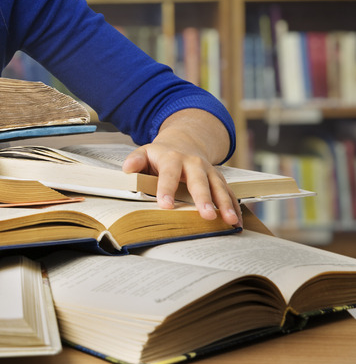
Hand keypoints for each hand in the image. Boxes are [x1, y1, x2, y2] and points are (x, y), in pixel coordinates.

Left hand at [121, 109, 240, 226]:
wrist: (184, 141)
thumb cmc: (161, 154)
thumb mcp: (145, 152)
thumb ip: (136, 160)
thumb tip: (127, 168)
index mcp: (172, 158)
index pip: (169, 174)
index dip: (167, 189)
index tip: (165, 205)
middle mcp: (194, 164)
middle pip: (199, 181)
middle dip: (204, 198)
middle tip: (206, 215)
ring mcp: (208, 171)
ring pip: (219, 187)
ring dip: (225, 204)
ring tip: (229, 221)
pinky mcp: (218, 179)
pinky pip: (228, 192)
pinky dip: (234, 206)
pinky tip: (236, 221)